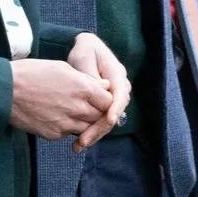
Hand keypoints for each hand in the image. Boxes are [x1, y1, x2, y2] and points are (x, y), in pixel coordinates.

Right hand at [9, 58, 112, 141]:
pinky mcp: (54, 134)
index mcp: (82, 88)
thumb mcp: (61, 67)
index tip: (98, 97)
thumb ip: (87, 79)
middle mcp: (77, 108)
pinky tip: (56, 116)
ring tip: (70, 111)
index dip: (105, 100)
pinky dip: (67, 128)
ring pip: (86, 128)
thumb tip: (106, 85)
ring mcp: (66, 123)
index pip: (108, 101)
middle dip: (96, 112)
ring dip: (83, 122)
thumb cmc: (31, 74)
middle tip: (86, 106)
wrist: (3, 91)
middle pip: (99, 116)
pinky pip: (68, 134)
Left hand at [65, 32, 130, 151]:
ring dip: (94, 134)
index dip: (116, 108)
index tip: (109, 119)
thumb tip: (99, 88)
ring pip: (107, 121)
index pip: (120, 95)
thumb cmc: (84, 50)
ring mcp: (112, 99)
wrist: (84, 50)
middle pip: (114, 113)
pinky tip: (77, 142)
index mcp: (118, 75)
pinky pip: (99, 121)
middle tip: (84, 140)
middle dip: (100, 128)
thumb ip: (90, 74)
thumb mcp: (84, 57)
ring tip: (78, 145)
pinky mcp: (103, 107)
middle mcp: (119, 90)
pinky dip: (90, 131)